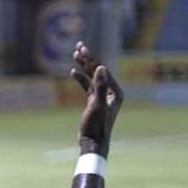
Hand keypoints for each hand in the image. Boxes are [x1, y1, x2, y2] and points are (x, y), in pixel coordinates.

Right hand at [69, 41, 122, 156]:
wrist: (93, 142)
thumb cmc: (96, 125)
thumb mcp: (97, 105)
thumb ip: (100, 86)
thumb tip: (101, 67)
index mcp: (115, 91)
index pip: (102, 70)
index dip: (91, 58)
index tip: (81, 48)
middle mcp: (111, 91)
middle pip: (98, 71)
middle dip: (88, 58)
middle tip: (79, 45)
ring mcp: (102, 96)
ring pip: (92, 77)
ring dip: (83, 66)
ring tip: (75, 54)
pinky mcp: (94, 101)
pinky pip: (87, 86)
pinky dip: (80, 79)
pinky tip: (72, 72)